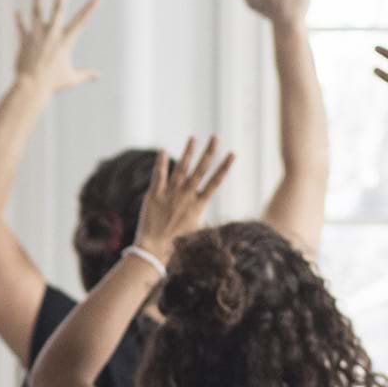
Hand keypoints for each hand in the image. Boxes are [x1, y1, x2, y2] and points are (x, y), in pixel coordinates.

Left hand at [12, 0, 99, 96]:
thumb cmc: (52, 84)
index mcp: (65, 41)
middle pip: (58, 7)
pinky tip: (16, 12)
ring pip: (37, 12)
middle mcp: (52, 34)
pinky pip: (21, 27)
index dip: (90, 9)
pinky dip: (18, 20)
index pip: (81, 21)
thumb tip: (97, 75)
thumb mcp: (71, 79)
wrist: (31, 87)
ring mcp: (37, 35)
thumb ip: (85, 74)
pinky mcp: (24, 40)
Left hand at [133, 135, 234, 260]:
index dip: (225, 167)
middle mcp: (186, 196)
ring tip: (194, 137)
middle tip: (216, 137)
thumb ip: (208, 222)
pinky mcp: (154, 195)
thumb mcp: (198, 233)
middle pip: (201, 169)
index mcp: (199, 205)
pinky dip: (161, 162)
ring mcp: (170, 194)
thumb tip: (225, 227)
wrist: (154, 250)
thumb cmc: (178, 245)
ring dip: (188, 152)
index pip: (216, 182)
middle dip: (210, 152)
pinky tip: (163, 150)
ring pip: (182, 168)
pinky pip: (159, 175)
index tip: (233, 153)